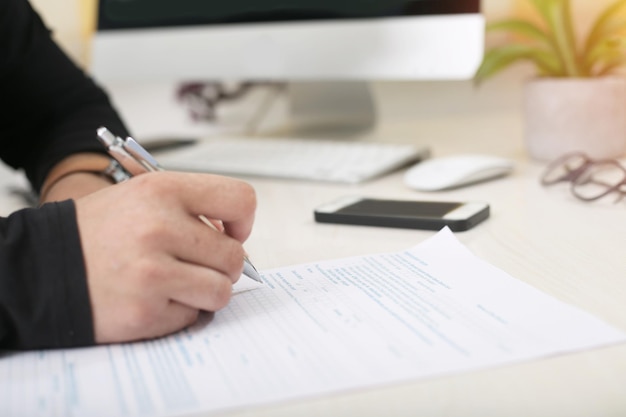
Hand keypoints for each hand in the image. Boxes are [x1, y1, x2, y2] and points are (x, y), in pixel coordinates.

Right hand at [73, 171, 255, 343]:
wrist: (42, 268)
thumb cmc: (100, 233)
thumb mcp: (142, 199)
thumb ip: (192, 211)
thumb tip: (238, 242)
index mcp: (163, 190)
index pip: (240, 200)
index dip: (243, 222)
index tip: (231, 233)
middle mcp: (159, 227)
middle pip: (235, 255)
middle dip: (220, 265)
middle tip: (193, 265)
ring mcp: (152, 273)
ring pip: (221, 290)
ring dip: (204, 292)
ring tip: (175, 283)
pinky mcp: (145, 312)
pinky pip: (192, 316)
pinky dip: (178, 311)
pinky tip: (151, 298)